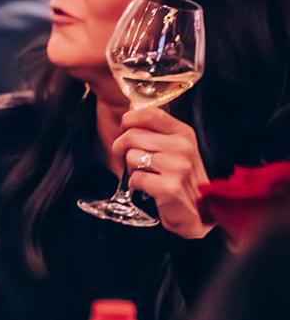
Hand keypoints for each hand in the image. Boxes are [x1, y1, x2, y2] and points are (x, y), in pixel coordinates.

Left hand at [111, 107, 213, 237]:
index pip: (150, 113)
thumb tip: (130, 108)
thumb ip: (155, 130)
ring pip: (130, 156)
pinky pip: (135, 178)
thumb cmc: (182, 178)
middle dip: (121, 147)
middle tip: (126, 157)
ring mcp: (177, 167)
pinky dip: (135, 183)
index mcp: (184, 133)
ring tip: (144, 173)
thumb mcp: (175, 148)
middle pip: (132, 135)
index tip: (124, 129)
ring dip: (130, 167)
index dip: (129, 120)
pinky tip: (147, 186)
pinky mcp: (169, 187)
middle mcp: (182, 147)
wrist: (198, 211)